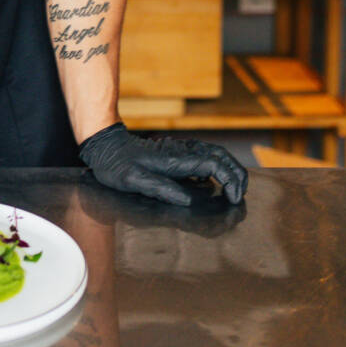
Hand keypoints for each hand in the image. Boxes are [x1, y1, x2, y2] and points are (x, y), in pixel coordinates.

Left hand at [78, 121, 247, 206]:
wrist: (106, 145)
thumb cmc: (117, 165)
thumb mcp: (133, 180)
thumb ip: (160, 188)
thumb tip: (188, 200)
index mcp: (175, 160)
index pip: (214, 165)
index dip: (230, 180)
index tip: (233, 199)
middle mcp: (181, 152)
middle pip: (221, 156)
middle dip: (237, 174)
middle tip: (239, 196)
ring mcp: (180, 151)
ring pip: (215, 154)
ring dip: (229, 169)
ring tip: (234, 190)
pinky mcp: (176, 154)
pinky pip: (204, 158)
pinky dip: (217, 168)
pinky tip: (213, 183)